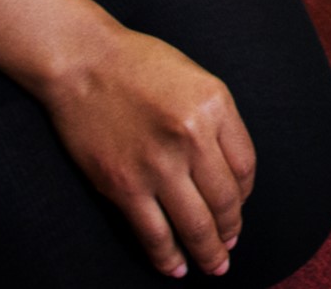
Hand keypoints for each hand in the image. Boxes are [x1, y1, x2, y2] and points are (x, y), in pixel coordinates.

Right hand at [40, 28, 255, 278]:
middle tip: (231, 248)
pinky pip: (153, 233)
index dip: (246, 194)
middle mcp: (192, 138)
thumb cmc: (141, 65)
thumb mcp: (198, 80)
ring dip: (208, 252)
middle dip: (231, 231)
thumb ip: (218, 123)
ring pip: (195, 224)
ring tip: (214, 266)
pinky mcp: (124, 185)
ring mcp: (157, 165)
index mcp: (216, 107)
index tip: (239, 206)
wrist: (84, 62)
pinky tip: (176, 268)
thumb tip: (232, 176)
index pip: (246, 167)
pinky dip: (167, 257)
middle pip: (225, 201)